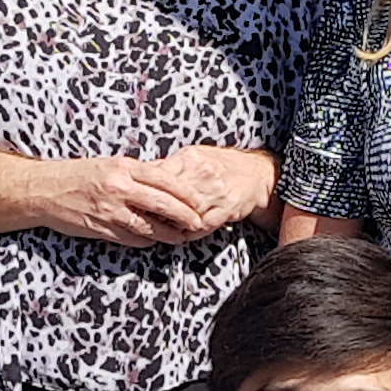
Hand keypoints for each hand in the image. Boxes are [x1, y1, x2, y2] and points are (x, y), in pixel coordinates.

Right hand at [36, 156, 209, 248]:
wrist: (44, 190)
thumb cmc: (78, 175)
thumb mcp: (109, 165)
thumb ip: (135, 173)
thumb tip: (164, 180)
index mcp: (123, 168)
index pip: (165, 178)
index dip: (186, 192)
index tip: (199, 200)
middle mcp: (119, 187)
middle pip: (163, 203)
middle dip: (185, 216)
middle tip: (199, 224)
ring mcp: (110, 209)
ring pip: (149, 225)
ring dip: (168, 234)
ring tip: (180, 238)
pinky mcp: (101, 228)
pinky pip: (131, 238)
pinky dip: (146, 240)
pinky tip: (153, 240)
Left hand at [145, 142, 272, 237]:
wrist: (256, 173)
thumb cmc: (220, 164)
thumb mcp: (193, 156)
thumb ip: (168, 165)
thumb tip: (140, 170)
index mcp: (189, 159)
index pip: (158, 175)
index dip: (144, 189)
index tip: (134, 198)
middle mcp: (201, 174)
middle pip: (169, 196)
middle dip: (154, 209)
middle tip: (141, 217)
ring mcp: (214, 193)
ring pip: (184, 213)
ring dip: (170, 223)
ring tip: (159, 228)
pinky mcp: (225, 209)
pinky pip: (202, 225)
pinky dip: (189, 232)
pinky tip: (181, 234)